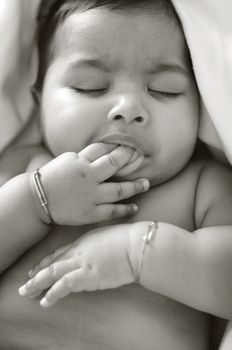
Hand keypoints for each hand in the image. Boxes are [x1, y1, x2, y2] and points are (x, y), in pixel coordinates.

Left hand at [18, 224, 137, 306]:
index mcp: (82, 242)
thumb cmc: (126, 239)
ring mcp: (82, 263)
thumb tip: (93, 253)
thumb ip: (95, 245)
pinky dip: (53, 293)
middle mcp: (78, 252)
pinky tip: (45, 301)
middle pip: (52, 264)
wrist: (136, 245)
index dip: (44, 262)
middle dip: (37, 275)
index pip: (58, 253)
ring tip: (27, 293)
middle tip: (25, 285)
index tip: (35, 269)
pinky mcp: (88, 276)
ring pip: (53, 274)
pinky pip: (65, 285)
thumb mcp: (106, 237)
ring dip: (38, 284)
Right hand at [33, 143, 148, 224]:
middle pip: (114, 163)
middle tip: (141, 156)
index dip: (118, 146)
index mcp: (80, 161)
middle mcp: (87, 176)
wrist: (36, 199)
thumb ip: (85, 157)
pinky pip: (111, 211)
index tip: (130, 145)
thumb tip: (103, 152)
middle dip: (129, 158)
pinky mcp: (89, 213)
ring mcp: (90, 195)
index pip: (103, 149)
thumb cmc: (51, 178)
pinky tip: (134, 207)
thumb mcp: (66, 160)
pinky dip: (125, 209)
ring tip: (146, 183)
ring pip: (118, 190)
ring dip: (135, 186)